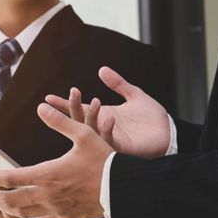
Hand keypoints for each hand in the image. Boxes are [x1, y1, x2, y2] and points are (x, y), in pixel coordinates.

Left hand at [0, 103, 113, 217]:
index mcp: (47, 174)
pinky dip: (28, 217)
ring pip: (22, 213)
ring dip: (4, 208)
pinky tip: (26, 214)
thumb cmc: (104, 160)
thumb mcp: (84, 134)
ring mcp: (55, 209)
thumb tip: (41, 108)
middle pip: (8, 200)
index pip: (8, 177)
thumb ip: (60, 121)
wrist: (123, 189)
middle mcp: (46, 195)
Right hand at [46, 66, 169, 157]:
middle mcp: (102, 129)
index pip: (78, 110)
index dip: (63, 104)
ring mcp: (109, 140)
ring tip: (92, 100)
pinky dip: (106, 130)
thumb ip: (118, 83)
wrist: (169, 133)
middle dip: (73, 107)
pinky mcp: (121, 148)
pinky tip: (108, 117)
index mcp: (103, 116)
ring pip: (90, 131)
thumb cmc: (152, 117)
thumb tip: (101, 69)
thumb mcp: (134, 95)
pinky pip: (109, 141)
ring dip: (89, 116)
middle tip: (74, 91)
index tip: (48, 97)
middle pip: (79, 120)